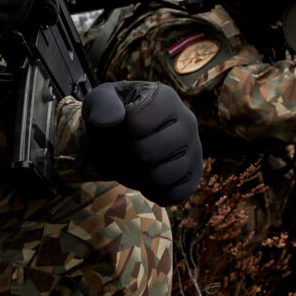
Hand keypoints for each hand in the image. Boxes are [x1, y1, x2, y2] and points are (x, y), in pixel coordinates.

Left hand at [82, 81, 203, 204]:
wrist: (128, 135)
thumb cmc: (113, 116)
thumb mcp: (100, 101)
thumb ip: (102, 103)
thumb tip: (113, 119)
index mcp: (166, 99)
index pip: (136, 125)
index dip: (116, 134)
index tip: (114, 129)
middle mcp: (188, 122)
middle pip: (146, 154)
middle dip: (122, 159)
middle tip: (117, 152)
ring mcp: (195, 150)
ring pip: (160, 178)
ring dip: (134, 178)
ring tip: (130, 164)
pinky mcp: (194, 175)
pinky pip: (172, 196)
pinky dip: (152, 192)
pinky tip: (146, 177)